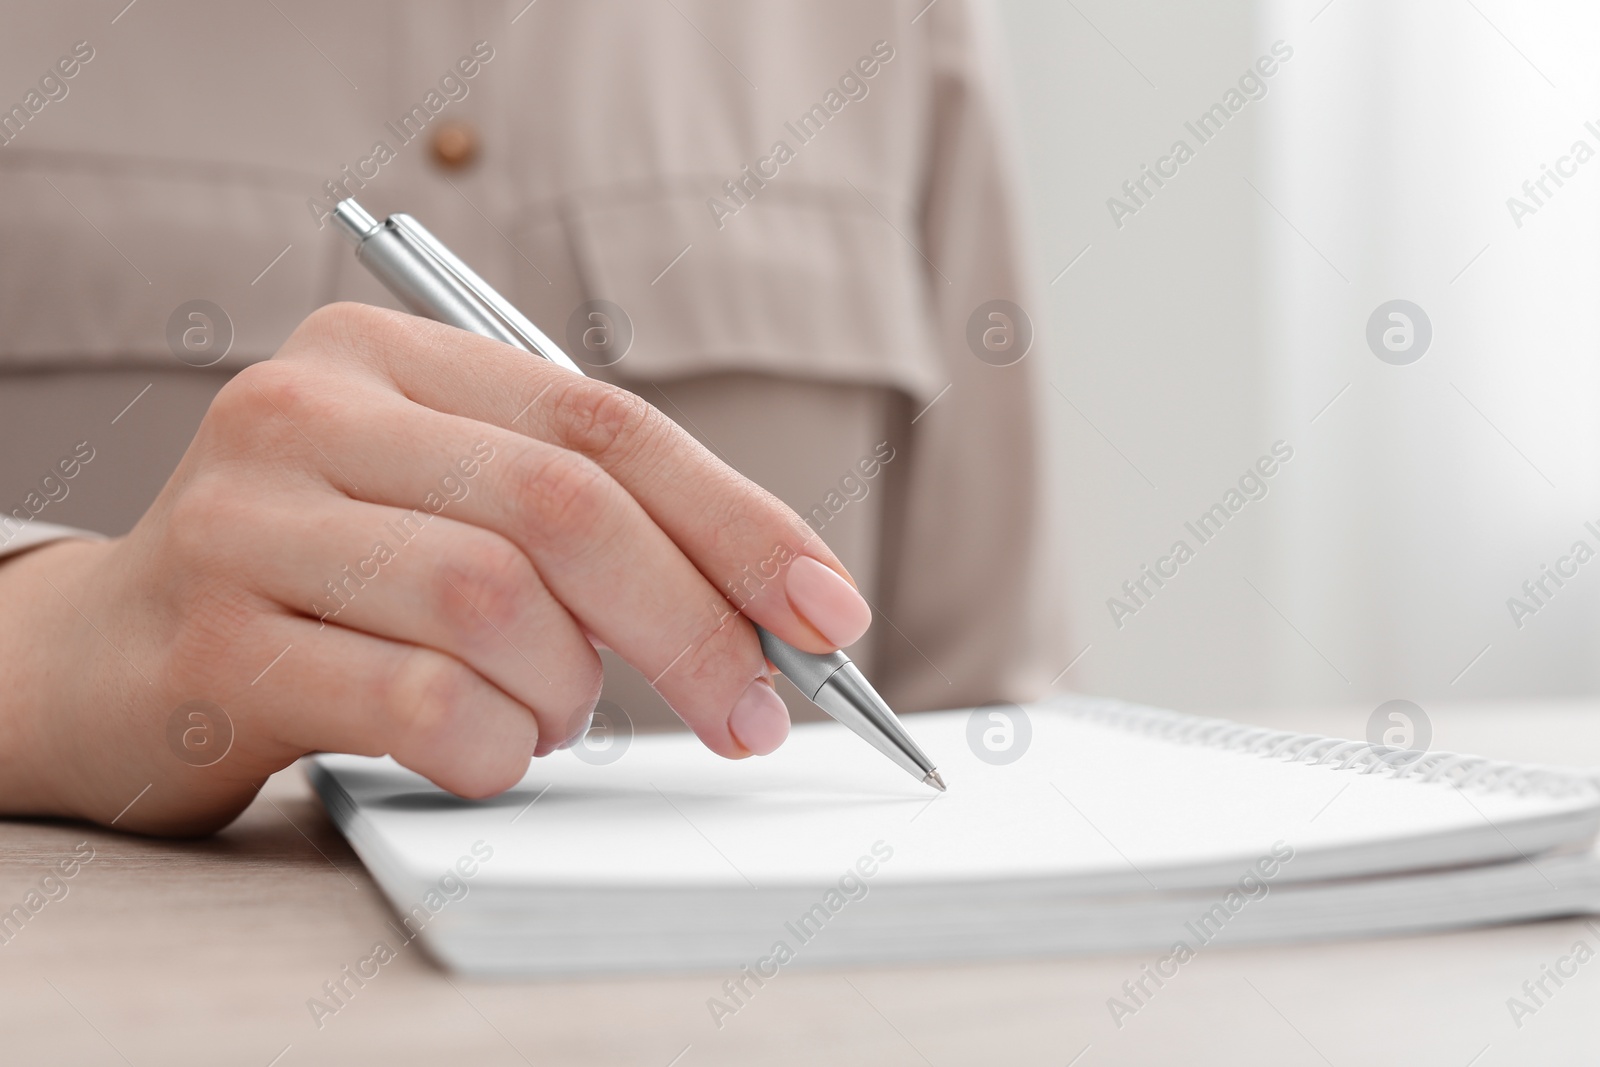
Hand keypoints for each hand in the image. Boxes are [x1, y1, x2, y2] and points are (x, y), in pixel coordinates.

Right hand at [0, 303, 872, 834]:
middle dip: (692, 627)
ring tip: (547, 716)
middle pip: (567, 510)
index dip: (738, 521)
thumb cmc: (320, 574)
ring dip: (566, 694)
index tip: (828, 612)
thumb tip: (772, 605)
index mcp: (388, 352)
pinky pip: (420, 705)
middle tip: (751, 714)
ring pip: (498, 606)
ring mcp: (251, 520)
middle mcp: (311, 409)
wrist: (108, 654)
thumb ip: (580, 520)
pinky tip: (486, 751)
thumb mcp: (439, 498)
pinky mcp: (214, 641)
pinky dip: (494, 749)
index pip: (607, 425)